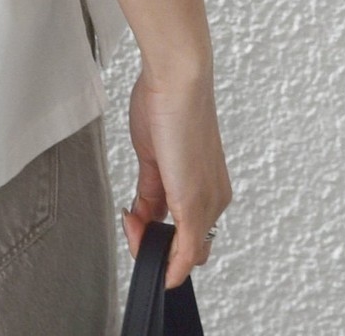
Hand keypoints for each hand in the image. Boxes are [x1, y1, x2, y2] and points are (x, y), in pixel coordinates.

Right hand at [121, 59, 232, 289]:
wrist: (177, 79)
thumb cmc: (166, 102)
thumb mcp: (152, 154)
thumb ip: (151, 189)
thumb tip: (142, 214)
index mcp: (207, 185)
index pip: (186, 227)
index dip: (157, 233)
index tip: (131, 220)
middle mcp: (214, 198)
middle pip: (190, 246)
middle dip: (158, 247)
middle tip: (130, 227)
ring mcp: (208, 203)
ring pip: (189, 252)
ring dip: (155, 250)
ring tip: (131, 226)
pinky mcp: (195, 203)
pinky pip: (187, 250)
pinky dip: (171, 265)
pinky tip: (153, 262)